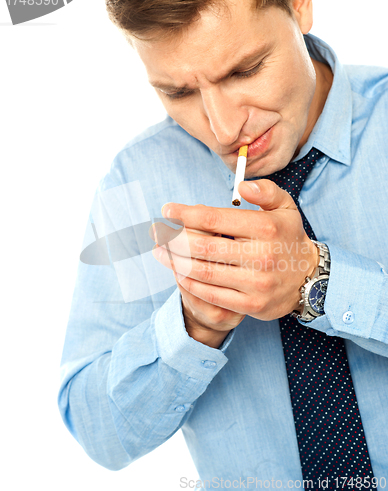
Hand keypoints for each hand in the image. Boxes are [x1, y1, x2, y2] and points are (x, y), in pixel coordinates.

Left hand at [152, 179, 318, 345]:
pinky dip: (191, 283)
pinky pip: (213, 294)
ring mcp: (256, 283)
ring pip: (204, 272)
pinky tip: (179, 273)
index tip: (167, 210)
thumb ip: (267, 191)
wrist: (310, 279)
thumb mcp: (286, 207)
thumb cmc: (288, 238)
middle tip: (156, 231)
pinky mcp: (252, 304)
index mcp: (266, 227)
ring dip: (175, 261)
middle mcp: (261, 256)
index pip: (214, 219)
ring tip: (159, 252)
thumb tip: (242, 186)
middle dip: (173, 238)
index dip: (185, 214)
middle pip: (203, 247)